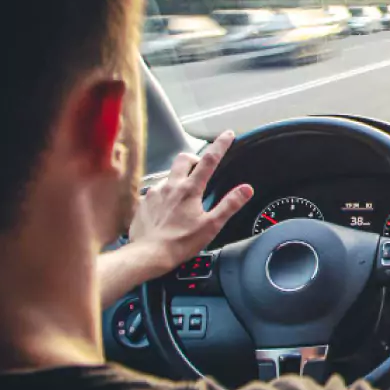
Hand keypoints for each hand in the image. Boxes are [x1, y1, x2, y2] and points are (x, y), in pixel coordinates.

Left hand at [127, 130, 252, 279]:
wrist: (148, 255)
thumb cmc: (179, 243)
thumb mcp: (211, 225)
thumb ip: (229, 204)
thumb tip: (246, 189)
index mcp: (189, 189)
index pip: (209, 160)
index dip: (221, 145)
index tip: (227, 134)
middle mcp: (170, 186)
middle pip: (183, 159)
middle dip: (194, 157)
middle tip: (201, 166)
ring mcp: (154, 193)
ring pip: (168, 175)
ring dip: (178, 178)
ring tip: (184, 194)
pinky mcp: (143, 203)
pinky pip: (155, 191)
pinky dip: (163, 194)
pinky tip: (166, 208)